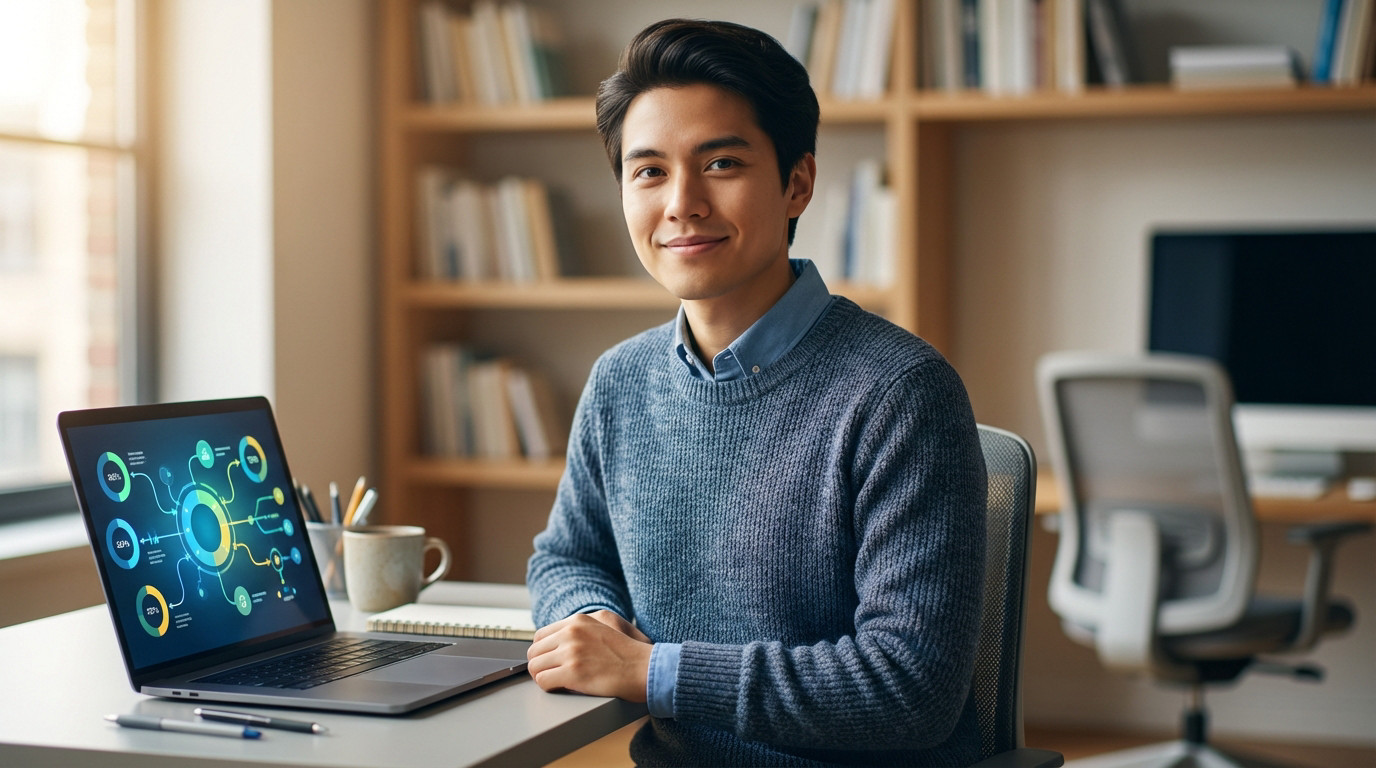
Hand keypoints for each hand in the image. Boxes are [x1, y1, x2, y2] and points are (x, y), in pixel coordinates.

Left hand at [526, 611, 652, 701]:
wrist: (647, 669)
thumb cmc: (632, 653)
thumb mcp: (609, 624)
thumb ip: (585, 626)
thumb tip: (561, 638)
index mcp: (579, 620)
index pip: (541, 635)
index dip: (544, 652)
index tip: (551, 662)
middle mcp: (572, 632)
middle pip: (534, 651)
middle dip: (541, 665)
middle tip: (552, 675)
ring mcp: (571, 651)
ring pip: (535, 667)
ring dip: (544, 677)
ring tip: (558, 683)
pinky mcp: (573, 672)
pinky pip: (543, 681)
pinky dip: (549, 687)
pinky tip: (561, 688)